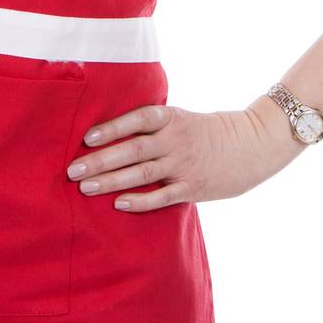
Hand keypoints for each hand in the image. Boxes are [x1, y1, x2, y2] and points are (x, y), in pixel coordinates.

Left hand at [63, 101, 299, 211]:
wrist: (251, 145)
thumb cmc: (206, 131)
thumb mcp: (180, 118)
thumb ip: (152, 124)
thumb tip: (109, 130)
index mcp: (171, 118)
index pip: (136, 120)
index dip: (111, 127)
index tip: (86, 138)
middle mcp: (175, 140)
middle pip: (132, 150)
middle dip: (99, 160)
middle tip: (72, 170)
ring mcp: (184, 165)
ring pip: (142, 174)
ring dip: (111, 181)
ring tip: (85, 187)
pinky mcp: (193, 188)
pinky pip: (162, 196)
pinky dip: (140, 201)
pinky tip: (118, 204)